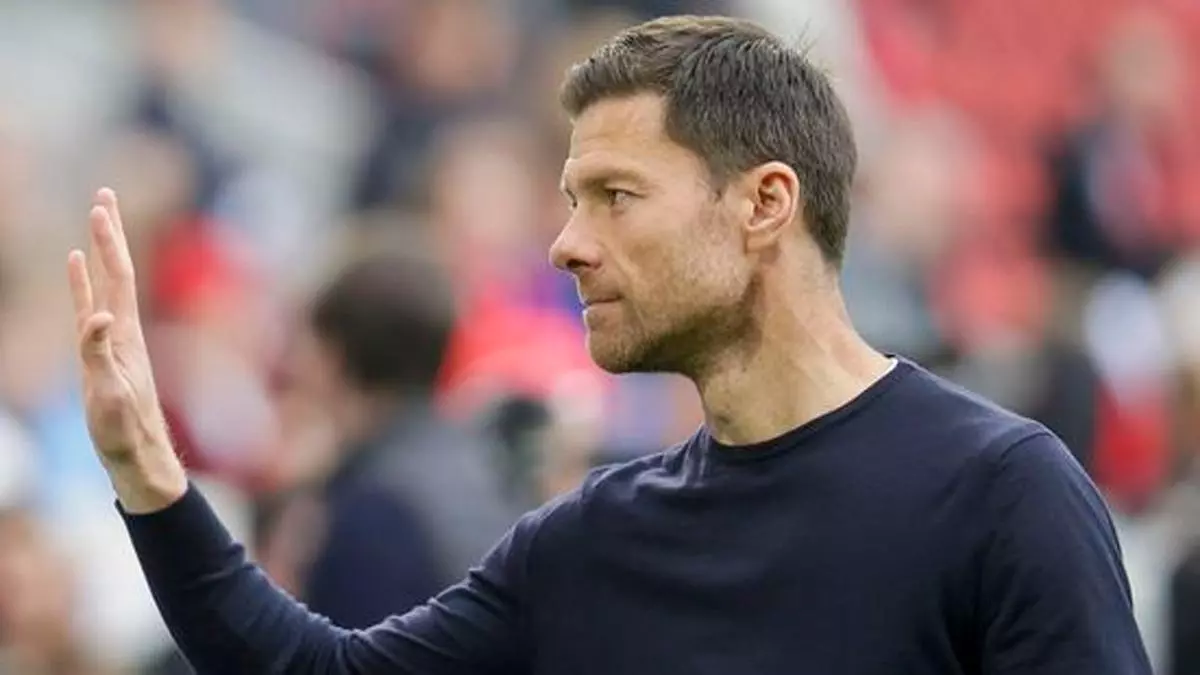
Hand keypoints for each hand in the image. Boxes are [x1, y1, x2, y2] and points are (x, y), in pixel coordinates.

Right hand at [67, 188, 186, 512]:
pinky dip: (82, 285)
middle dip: (110, 232)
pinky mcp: (102, 355)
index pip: (118, 277)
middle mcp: (123, 330)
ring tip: (95, 219)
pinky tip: (77, 269)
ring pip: (104, 285)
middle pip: (116, 270)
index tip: (100, 207)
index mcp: (126, 335)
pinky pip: (89, 309)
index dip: (109, 242)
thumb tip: (98, 316)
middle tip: (104, 194)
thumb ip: (99, 355)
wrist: (139, 457)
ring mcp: (113, 341)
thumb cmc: (124, 431)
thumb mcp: (108, 394)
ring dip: (99, 252)